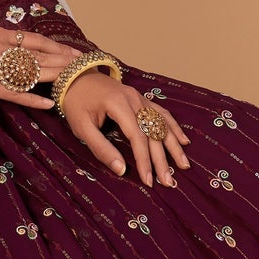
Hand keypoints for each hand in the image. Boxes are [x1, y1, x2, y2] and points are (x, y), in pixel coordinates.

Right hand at [0, 27, 87, 106]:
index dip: (58, 47)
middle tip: (86, 67)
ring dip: (54, 76)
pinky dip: (31, 98)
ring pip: (31, 71)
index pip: (37, 40)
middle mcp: (1, 48)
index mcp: (0, 35)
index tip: (76, 52)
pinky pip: (12, 92)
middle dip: (64, 62)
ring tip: (75, 80)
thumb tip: (16, 47)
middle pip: (41, 55)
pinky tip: (47, 103)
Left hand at [62, 70, 189, 186]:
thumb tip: (121, 170)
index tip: (148, 180)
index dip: (144, 160)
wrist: (75, 76)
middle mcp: (134, 99)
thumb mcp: (81, 127)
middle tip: (168, 182)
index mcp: (118, 105)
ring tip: (183, 165)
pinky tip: (184, 141)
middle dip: (162, 160)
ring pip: (162, 124)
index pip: (137, 138)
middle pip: (153, 133)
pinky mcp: (141, 98)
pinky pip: (162, 113)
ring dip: (174, 146)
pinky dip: (174, 128)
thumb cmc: (76, 103)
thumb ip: (101, 148)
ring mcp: (140, 97)